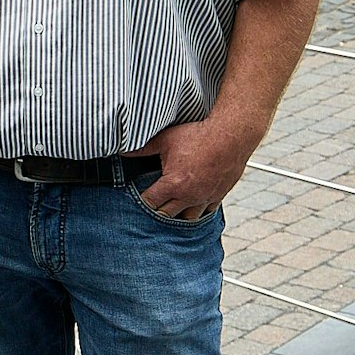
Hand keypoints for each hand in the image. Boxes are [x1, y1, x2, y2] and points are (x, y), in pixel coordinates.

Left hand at [127, 119, 258, 221]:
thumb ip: (142, 149)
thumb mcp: (165, 140)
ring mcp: (205, 198)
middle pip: (166, 215)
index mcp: (174, 184)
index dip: (140, 201)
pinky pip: (206, 212)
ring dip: (177, 215)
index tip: (135, 198)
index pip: (150, 203)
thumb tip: (122, 151)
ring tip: (168, 210)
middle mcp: (190, 196)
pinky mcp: (218, 195)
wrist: (232, 136)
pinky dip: (196, 211)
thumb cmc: (199, 136)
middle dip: (156, 211)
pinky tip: (190, 207)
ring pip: (187, 218)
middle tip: (148, 206)